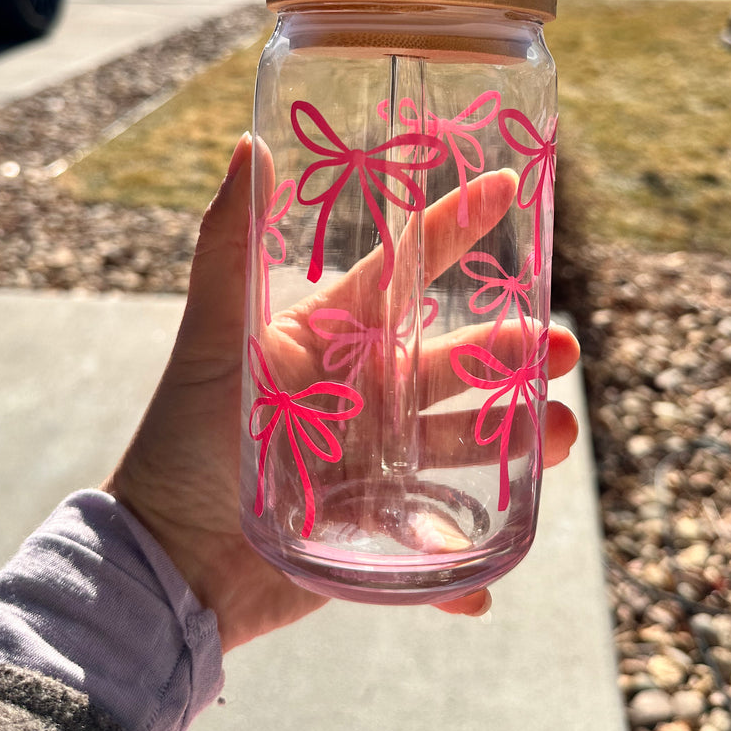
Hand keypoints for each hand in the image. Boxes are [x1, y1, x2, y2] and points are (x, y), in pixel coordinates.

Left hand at [104, 134, 579, 652]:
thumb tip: (248, 144)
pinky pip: (428, 541)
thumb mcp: (215, 338)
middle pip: (449, 361)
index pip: (403, 273)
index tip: (504, 185)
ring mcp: (369, 462)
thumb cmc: (185, 438)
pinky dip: (458, 563)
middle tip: (563, 347)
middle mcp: (358, 394)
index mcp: (330, 340)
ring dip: (516, 438)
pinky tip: (483, 586)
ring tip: (562, 434)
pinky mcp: (369, 529)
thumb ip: (229, 246)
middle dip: (509, 351)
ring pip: (458, 442)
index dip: (453, 229)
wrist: (167, 562)